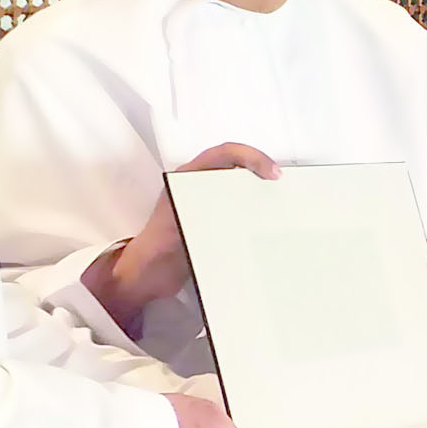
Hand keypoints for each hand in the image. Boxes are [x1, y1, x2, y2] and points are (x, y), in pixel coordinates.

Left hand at [82, 143, 279, 335]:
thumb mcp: (179, 222)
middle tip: (279, 183)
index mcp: (188, 177)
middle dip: (260, 169)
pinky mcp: (213, 222)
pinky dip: (253, 211)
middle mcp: (199, 186)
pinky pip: (238, 209)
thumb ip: (201, 211)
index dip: (250, 157)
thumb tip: (232, 205)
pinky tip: (265, 223)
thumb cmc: (156, 246)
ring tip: (277, 203)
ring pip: (239, 187)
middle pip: (236, 166)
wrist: (146, 274)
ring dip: (258, 191)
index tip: (270, 173)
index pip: (225, 154)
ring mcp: (206, 204)